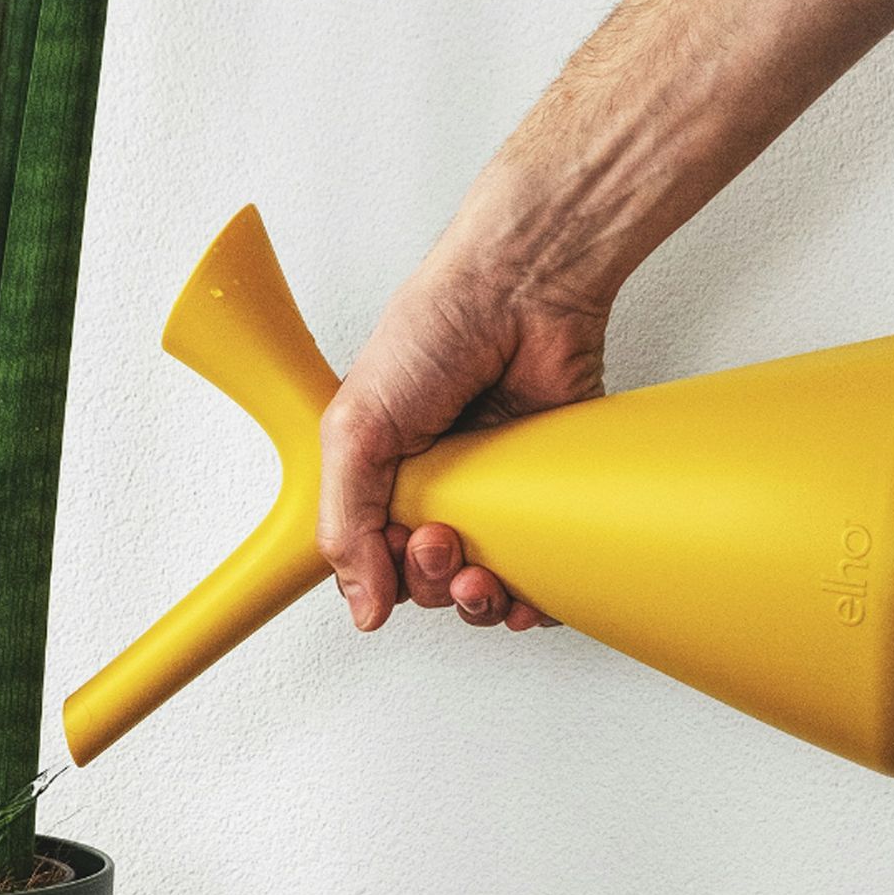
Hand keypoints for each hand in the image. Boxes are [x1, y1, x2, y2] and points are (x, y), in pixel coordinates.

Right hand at [318, 161, 614, 631]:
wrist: (522, 290)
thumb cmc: (435, 330)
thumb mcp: (355, 428)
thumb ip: (344, 520)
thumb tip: (360, 604)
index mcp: (384, 473)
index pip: (375, 558)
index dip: (384, 576)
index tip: (395, 557)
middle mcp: (439, 487)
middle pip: (430, 581)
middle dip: (431, 581)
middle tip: (440, 542)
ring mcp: (496, 493)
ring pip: (486, 586)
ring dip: (480, 600)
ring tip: (480, 572)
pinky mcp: (549, 493)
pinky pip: (544, 571)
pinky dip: (534, 600)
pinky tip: (525, 596)